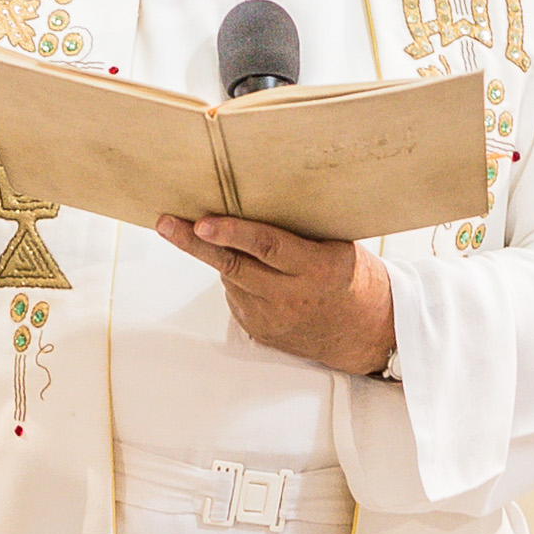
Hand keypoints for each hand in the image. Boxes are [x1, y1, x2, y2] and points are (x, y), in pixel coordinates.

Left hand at [160, 215, 394, 375]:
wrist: (366, 332)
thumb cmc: (352, 277)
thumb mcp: (337, 247)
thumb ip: (297, 233)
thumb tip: (251, 201)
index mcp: (315, 268)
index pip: (267, 246)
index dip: (232, 233)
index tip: (203, 221)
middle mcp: (290, 296)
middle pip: (233, 265)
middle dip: (194, 242)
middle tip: (167, 223)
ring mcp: (272, 318)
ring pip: (231, 279)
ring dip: (221, 256)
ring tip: (223, 239)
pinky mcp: (260, 331)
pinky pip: (236, 297)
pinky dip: (236, 280)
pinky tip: (254, 273)